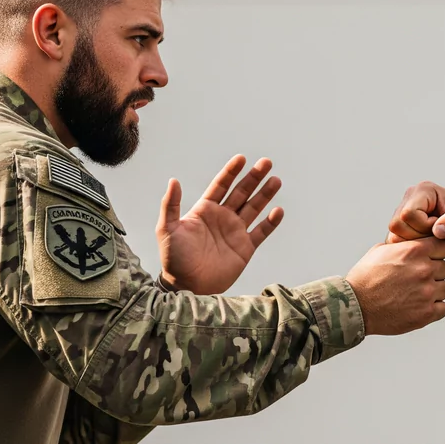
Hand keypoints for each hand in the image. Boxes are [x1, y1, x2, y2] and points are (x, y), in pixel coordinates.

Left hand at [157, 155, 284, 294]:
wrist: (186, 286)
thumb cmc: (173, 258)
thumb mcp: (166, 229)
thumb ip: (170, 205)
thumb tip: (173, 180)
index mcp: (205, 210)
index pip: (221, 185)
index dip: (231, 172)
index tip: (241, 159)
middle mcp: (222, 217)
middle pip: (242, 192)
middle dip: (254, 177)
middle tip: (266, 162)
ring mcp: (235, 232)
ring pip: (254, 208)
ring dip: (265, 194)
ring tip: (275, 180)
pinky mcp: (245, 248)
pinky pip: (261, 232)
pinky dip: (271, 222)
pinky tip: (278, 211)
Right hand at [345, 238, 444, 335]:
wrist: (355, 305)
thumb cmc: (365, 278)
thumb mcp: (382, 250)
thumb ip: (404, 246)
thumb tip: (415, 243)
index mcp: (415, 251)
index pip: (444, 246)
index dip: (437, 252)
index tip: (430, 258)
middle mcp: (424, 270)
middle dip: (433, 273)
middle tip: (415, 280)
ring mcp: (427, 292)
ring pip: (444, 288)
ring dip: (433, 291)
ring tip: (414, 294)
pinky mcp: (426, 313)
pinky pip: (443, 308)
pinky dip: (433, 309)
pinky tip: (418, 307)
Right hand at [386, 181, 444, 252]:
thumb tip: (438, 230)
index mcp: (423, 190)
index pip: (408, 213)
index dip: (424, 226)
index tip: (440, 226)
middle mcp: (409, 198)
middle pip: (397, 225)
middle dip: (418, 236)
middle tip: (436, 235)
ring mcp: (402, 211)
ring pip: (394, 235)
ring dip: (414, 242)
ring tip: (432, 238)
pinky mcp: (401, 225)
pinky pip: (395, 241)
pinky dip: (410, 247)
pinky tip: (426, 243)